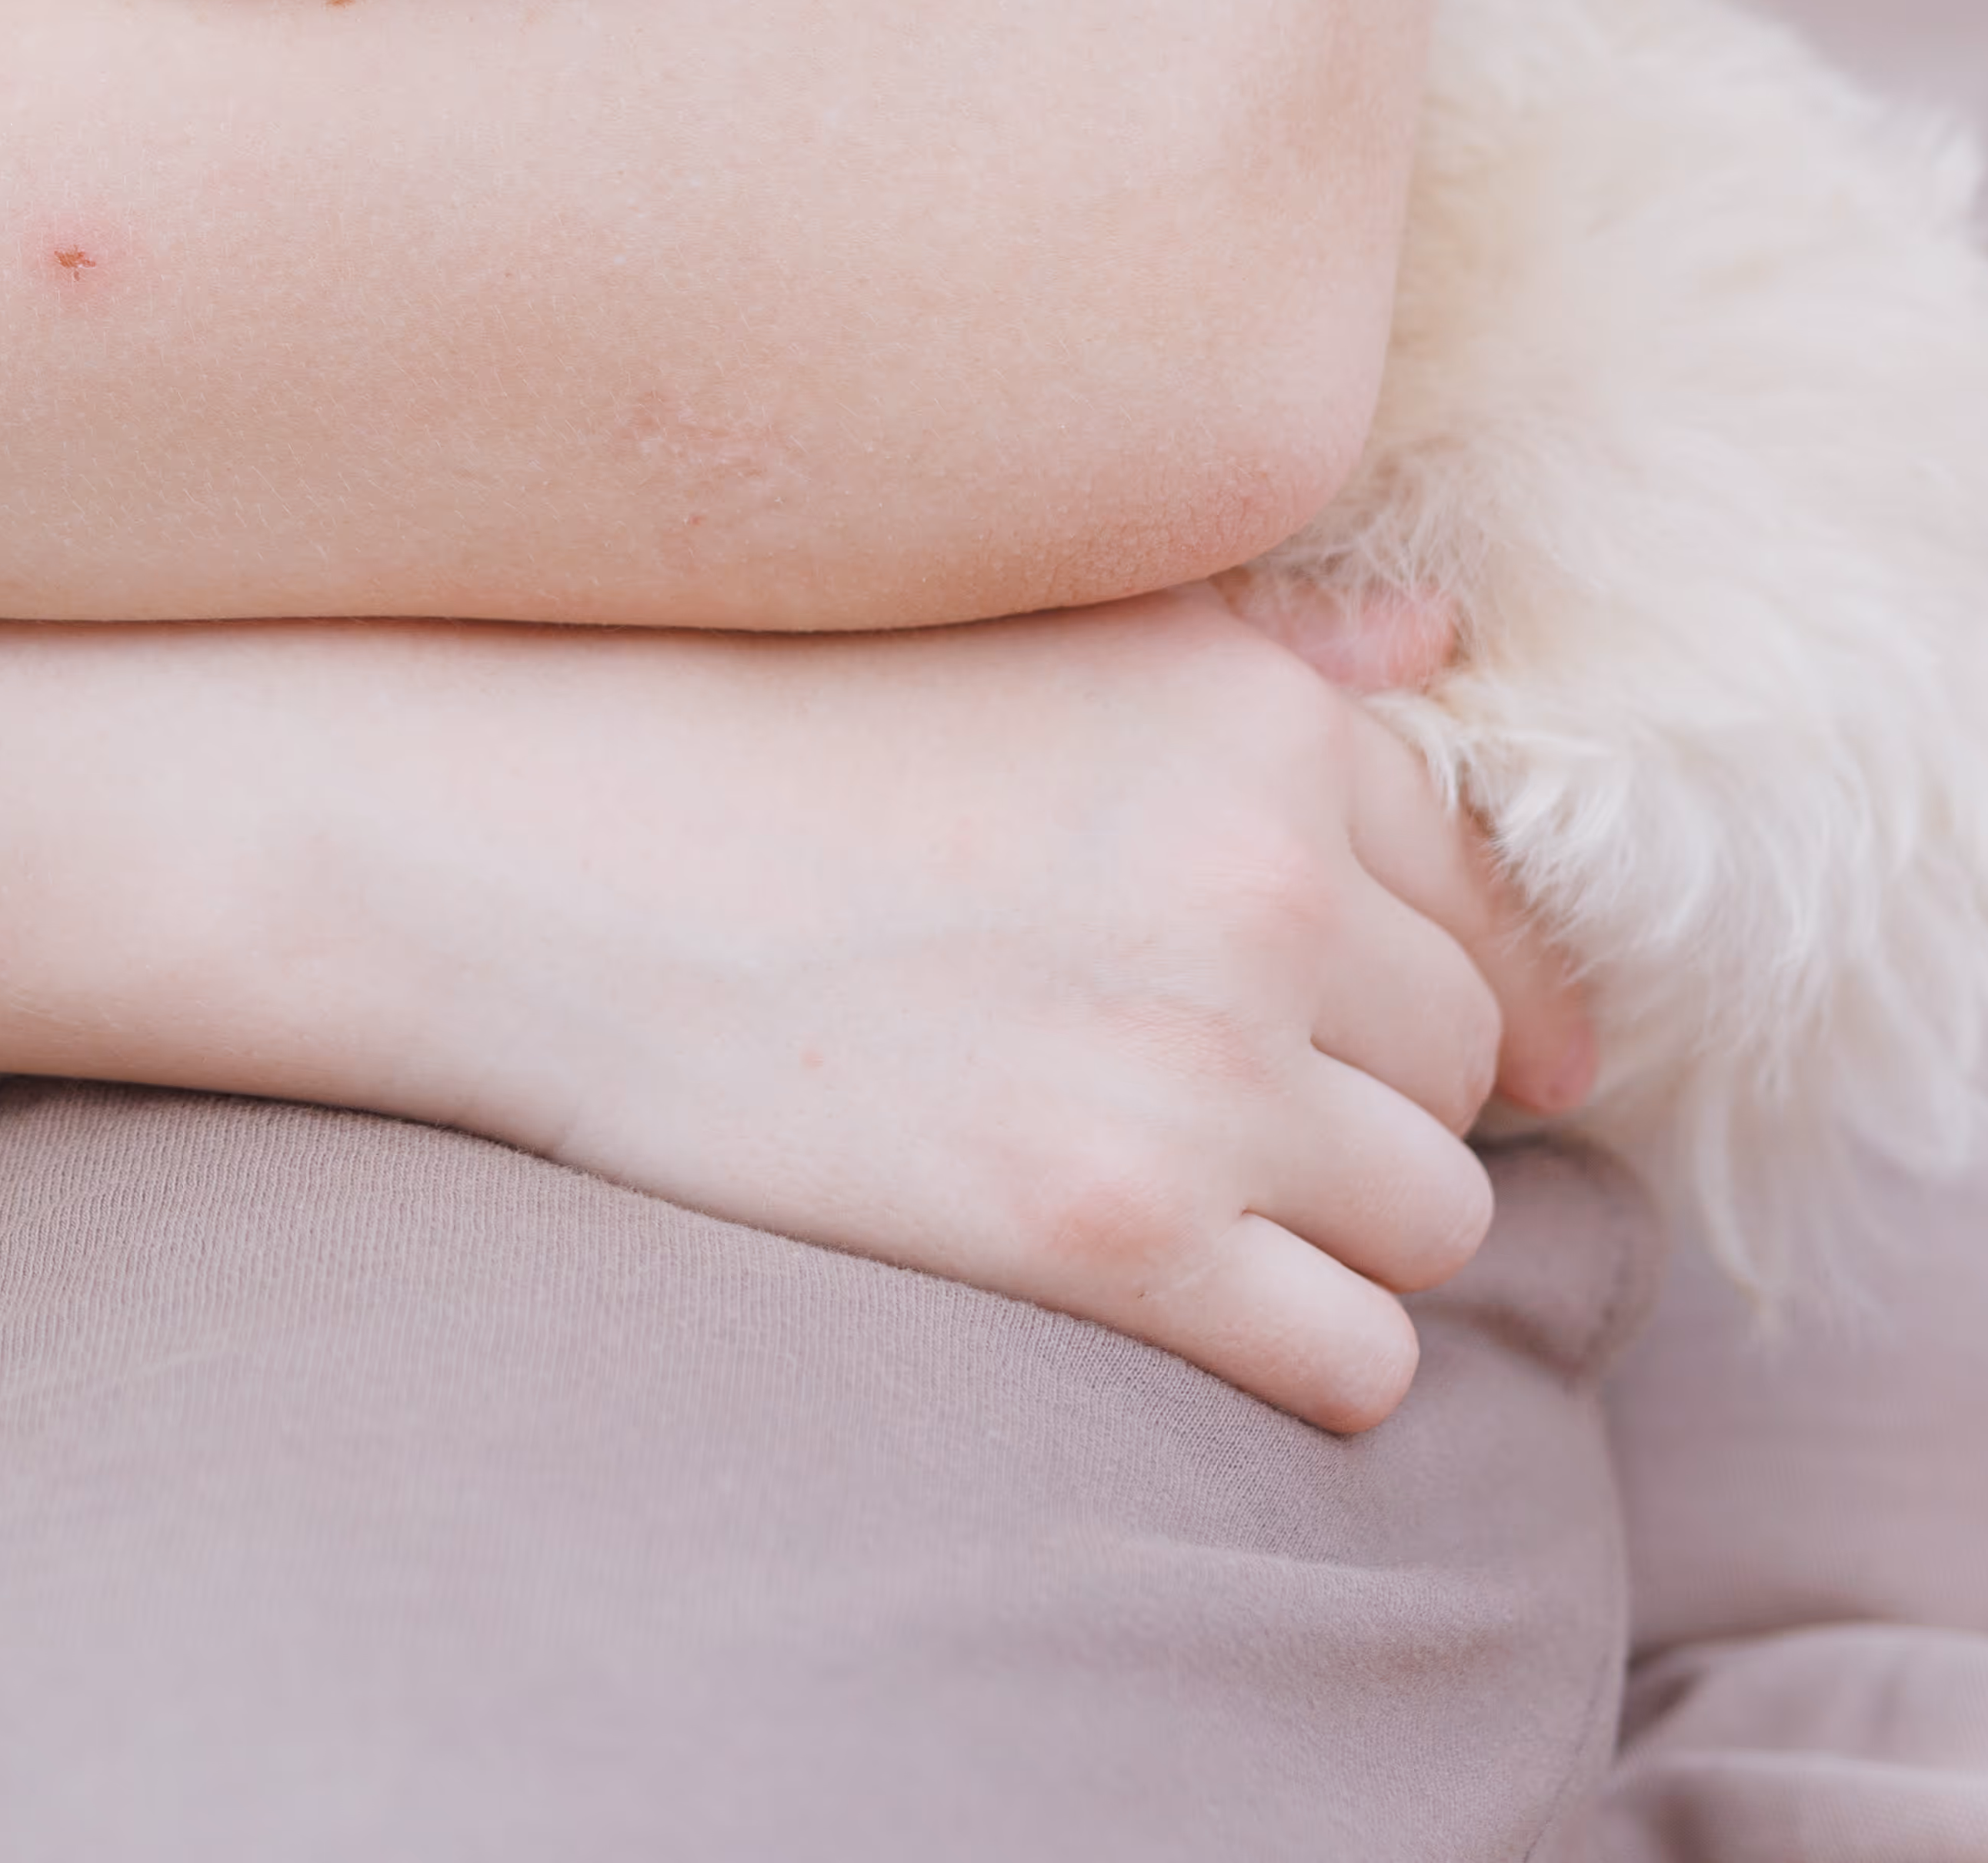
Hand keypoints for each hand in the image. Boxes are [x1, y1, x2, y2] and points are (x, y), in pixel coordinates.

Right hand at [342, 589, 1599, 1435]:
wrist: (505, 853)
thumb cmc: (731, 720)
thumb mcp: (1009, 626)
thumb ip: (1247, 646)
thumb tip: (1436, 642)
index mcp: (1254, 722)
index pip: (1483, 894)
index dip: (1423, 971)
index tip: (1360, 1033)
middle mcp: (1264, 884)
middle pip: (1463, 1063)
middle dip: (1359, 1096)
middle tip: (1193, 1101)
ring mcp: (1197, 1071)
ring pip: (1437, 1218)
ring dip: (1335, 1228)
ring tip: (1176, 1199)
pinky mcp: (1112, 1239)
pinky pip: (1359, 1361)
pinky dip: (1295, 1352)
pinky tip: (1175, 1306)